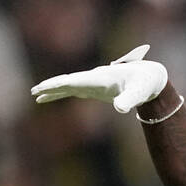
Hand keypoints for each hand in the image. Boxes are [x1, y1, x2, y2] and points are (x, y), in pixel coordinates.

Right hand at [30, 45, 166, 113]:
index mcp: (100, 78)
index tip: (41, 88)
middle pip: (67, 81)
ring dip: (53, 90)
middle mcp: (94, 78)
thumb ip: (129, 100)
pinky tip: (52, 97)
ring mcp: (94, 82)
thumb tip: (120, 108)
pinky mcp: (97, 88)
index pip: (73, 81)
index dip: (56, 85)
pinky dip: (63, 93)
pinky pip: (75, 90)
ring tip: (36, 96)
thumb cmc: (145, 84)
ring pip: (69, 85)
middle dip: (50, 86)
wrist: (151, 77)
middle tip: (33, 91)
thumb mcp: (140, 93)